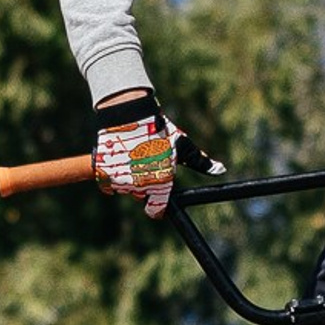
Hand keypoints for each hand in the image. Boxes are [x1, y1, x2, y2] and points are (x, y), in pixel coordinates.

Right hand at [93, 88, 221, 217]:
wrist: (128, 113)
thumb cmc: (158, 129)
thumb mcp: (182, 145)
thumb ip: (200, 162)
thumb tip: (221, 170)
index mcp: (162, 182)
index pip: (156, 211)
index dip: (157, 207)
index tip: (156, 202)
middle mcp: (141, 186)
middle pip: (140, 196)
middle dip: (142, 184)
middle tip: (145, 162)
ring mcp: (121, 182)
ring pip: (124, 189)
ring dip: (127, 179)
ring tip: (132, 156)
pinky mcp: (104, 175)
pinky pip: (108, 184)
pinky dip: (111, 176)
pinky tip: (119, 160)